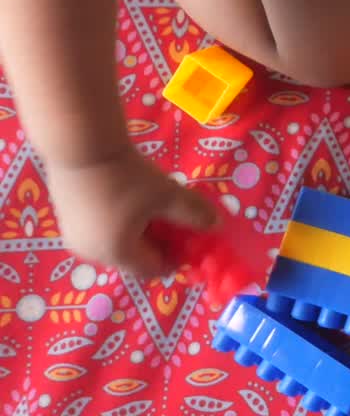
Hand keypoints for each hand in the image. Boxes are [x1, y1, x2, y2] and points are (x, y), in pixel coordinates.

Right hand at [47, 148, 217, 278]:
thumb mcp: (168, 195)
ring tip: (152, 206)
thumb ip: (194, 214)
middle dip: (158, 243)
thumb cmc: (127, 177)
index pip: (153, 270)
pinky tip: (128, 198)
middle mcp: (92, 254)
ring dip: (139, 231)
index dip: (176, 257)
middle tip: (174, 220)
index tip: (191, 239)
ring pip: (117, 243)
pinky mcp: (67, 219)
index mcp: (117, 254)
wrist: (81, 146)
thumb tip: (216, 225)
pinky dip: (119, 222)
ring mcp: (75, 237)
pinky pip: (101, 230)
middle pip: (135, 258)